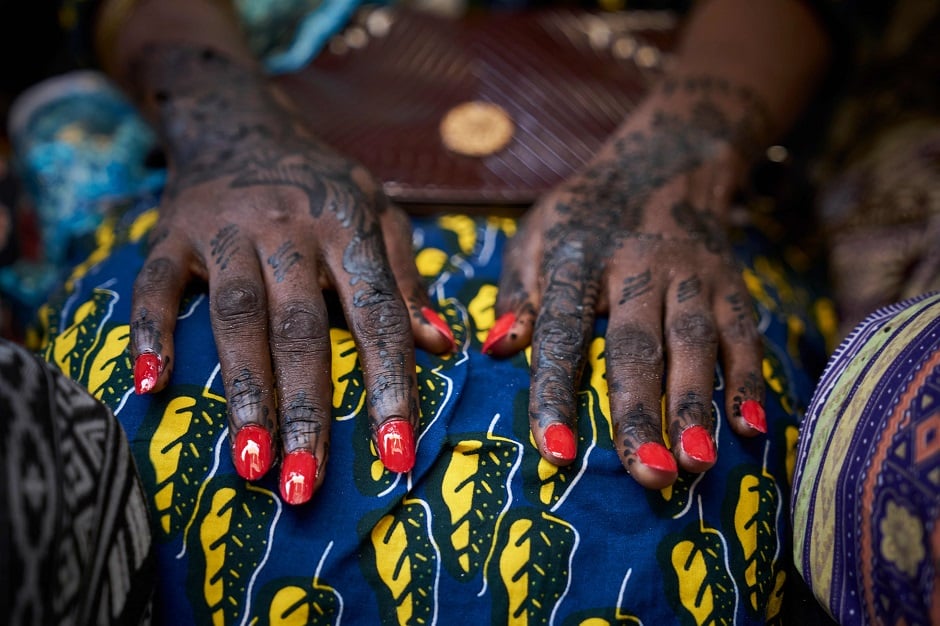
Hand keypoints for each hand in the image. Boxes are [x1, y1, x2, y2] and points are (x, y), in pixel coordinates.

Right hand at [127, 44, 454, 504]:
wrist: (242, 125)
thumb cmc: (324, 187)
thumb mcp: (380, 217)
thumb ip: (408, 281)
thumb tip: (443, 347)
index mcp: (349, 230)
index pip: (379, 317)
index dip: (390, 387)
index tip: (395, 457)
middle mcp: (291, 230)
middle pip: (302, 328)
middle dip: (308, 410)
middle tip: (307, 486)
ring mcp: (228, 229)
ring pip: (237, 316)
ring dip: (244, 392)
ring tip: (250, 465)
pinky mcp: (173, 231)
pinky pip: (157, 283)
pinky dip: (150, 330)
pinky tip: (151, 385)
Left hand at [485, 77, 769, 488]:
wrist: (662, 161)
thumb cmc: (581, 217)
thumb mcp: (535, 239)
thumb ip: (518, 295)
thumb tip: (501, 351)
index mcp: (577, 259)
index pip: (563, 331)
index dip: (558, 393)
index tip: (557, 453)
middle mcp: (636, 265)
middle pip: (637, 346)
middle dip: (643, 415)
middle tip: (648, 477)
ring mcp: (689, 273)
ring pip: (694, 344)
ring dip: (698, 405)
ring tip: (697, 465)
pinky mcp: (729, 280)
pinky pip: (742, 332)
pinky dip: (749, 379)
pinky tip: (752, 428)